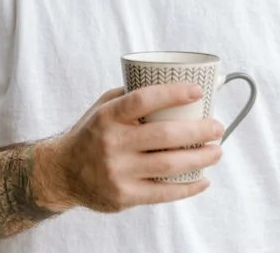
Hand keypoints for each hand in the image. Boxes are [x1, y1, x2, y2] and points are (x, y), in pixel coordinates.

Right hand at [32, 84, 224, 212]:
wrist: (61, 173)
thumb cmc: (92, 133)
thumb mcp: (103, 108)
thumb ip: (131, 96)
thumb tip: (176, 83)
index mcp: (108, 116)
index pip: (143, 99)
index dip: (172, 94)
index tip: (197, 91)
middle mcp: (112, 143)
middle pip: (164, 135)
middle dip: (199, 131)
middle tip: (218, 127)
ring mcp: (118, 172)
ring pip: (169, 165)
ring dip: (200, 158)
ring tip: (216, 152)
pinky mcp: (124, 196)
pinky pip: (163, 193)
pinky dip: (188, 187)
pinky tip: (203, 180)